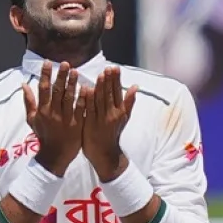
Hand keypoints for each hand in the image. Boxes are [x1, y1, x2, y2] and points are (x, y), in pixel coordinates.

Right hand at [22, 61, 85, 175]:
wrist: (54, 155)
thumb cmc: (43, 136)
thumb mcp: (32, 119)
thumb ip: (29, 101)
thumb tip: (24, 85)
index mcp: (42, 110)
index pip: (43, 89)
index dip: (45, 75)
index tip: (48, 63)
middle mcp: (53, 113)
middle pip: (57, 91)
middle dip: (61, 76)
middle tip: (65, 63)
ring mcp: (65, 119)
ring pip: (69, 98)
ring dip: (72, 84)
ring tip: (76, 71)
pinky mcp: (76, 124)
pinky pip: (80, 109)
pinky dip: (83, 98)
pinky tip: (87, 88)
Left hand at [82, 66, 138, 180]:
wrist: (105, 154)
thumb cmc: (113, 134)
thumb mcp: (124, 118)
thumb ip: (129, 102)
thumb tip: (136, 86)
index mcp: (120, 111)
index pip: (118, 92)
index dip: (116, 80)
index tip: (114, 68)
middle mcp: (112, 114)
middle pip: (110, 94)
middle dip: (109, 80)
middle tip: (108, 68)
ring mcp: (101, 120)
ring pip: (101, 100)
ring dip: (100, 87)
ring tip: (101, 75)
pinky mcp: (90, 124)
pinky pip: (89, 110)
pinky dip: (89, 99)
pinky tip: (87, 89)